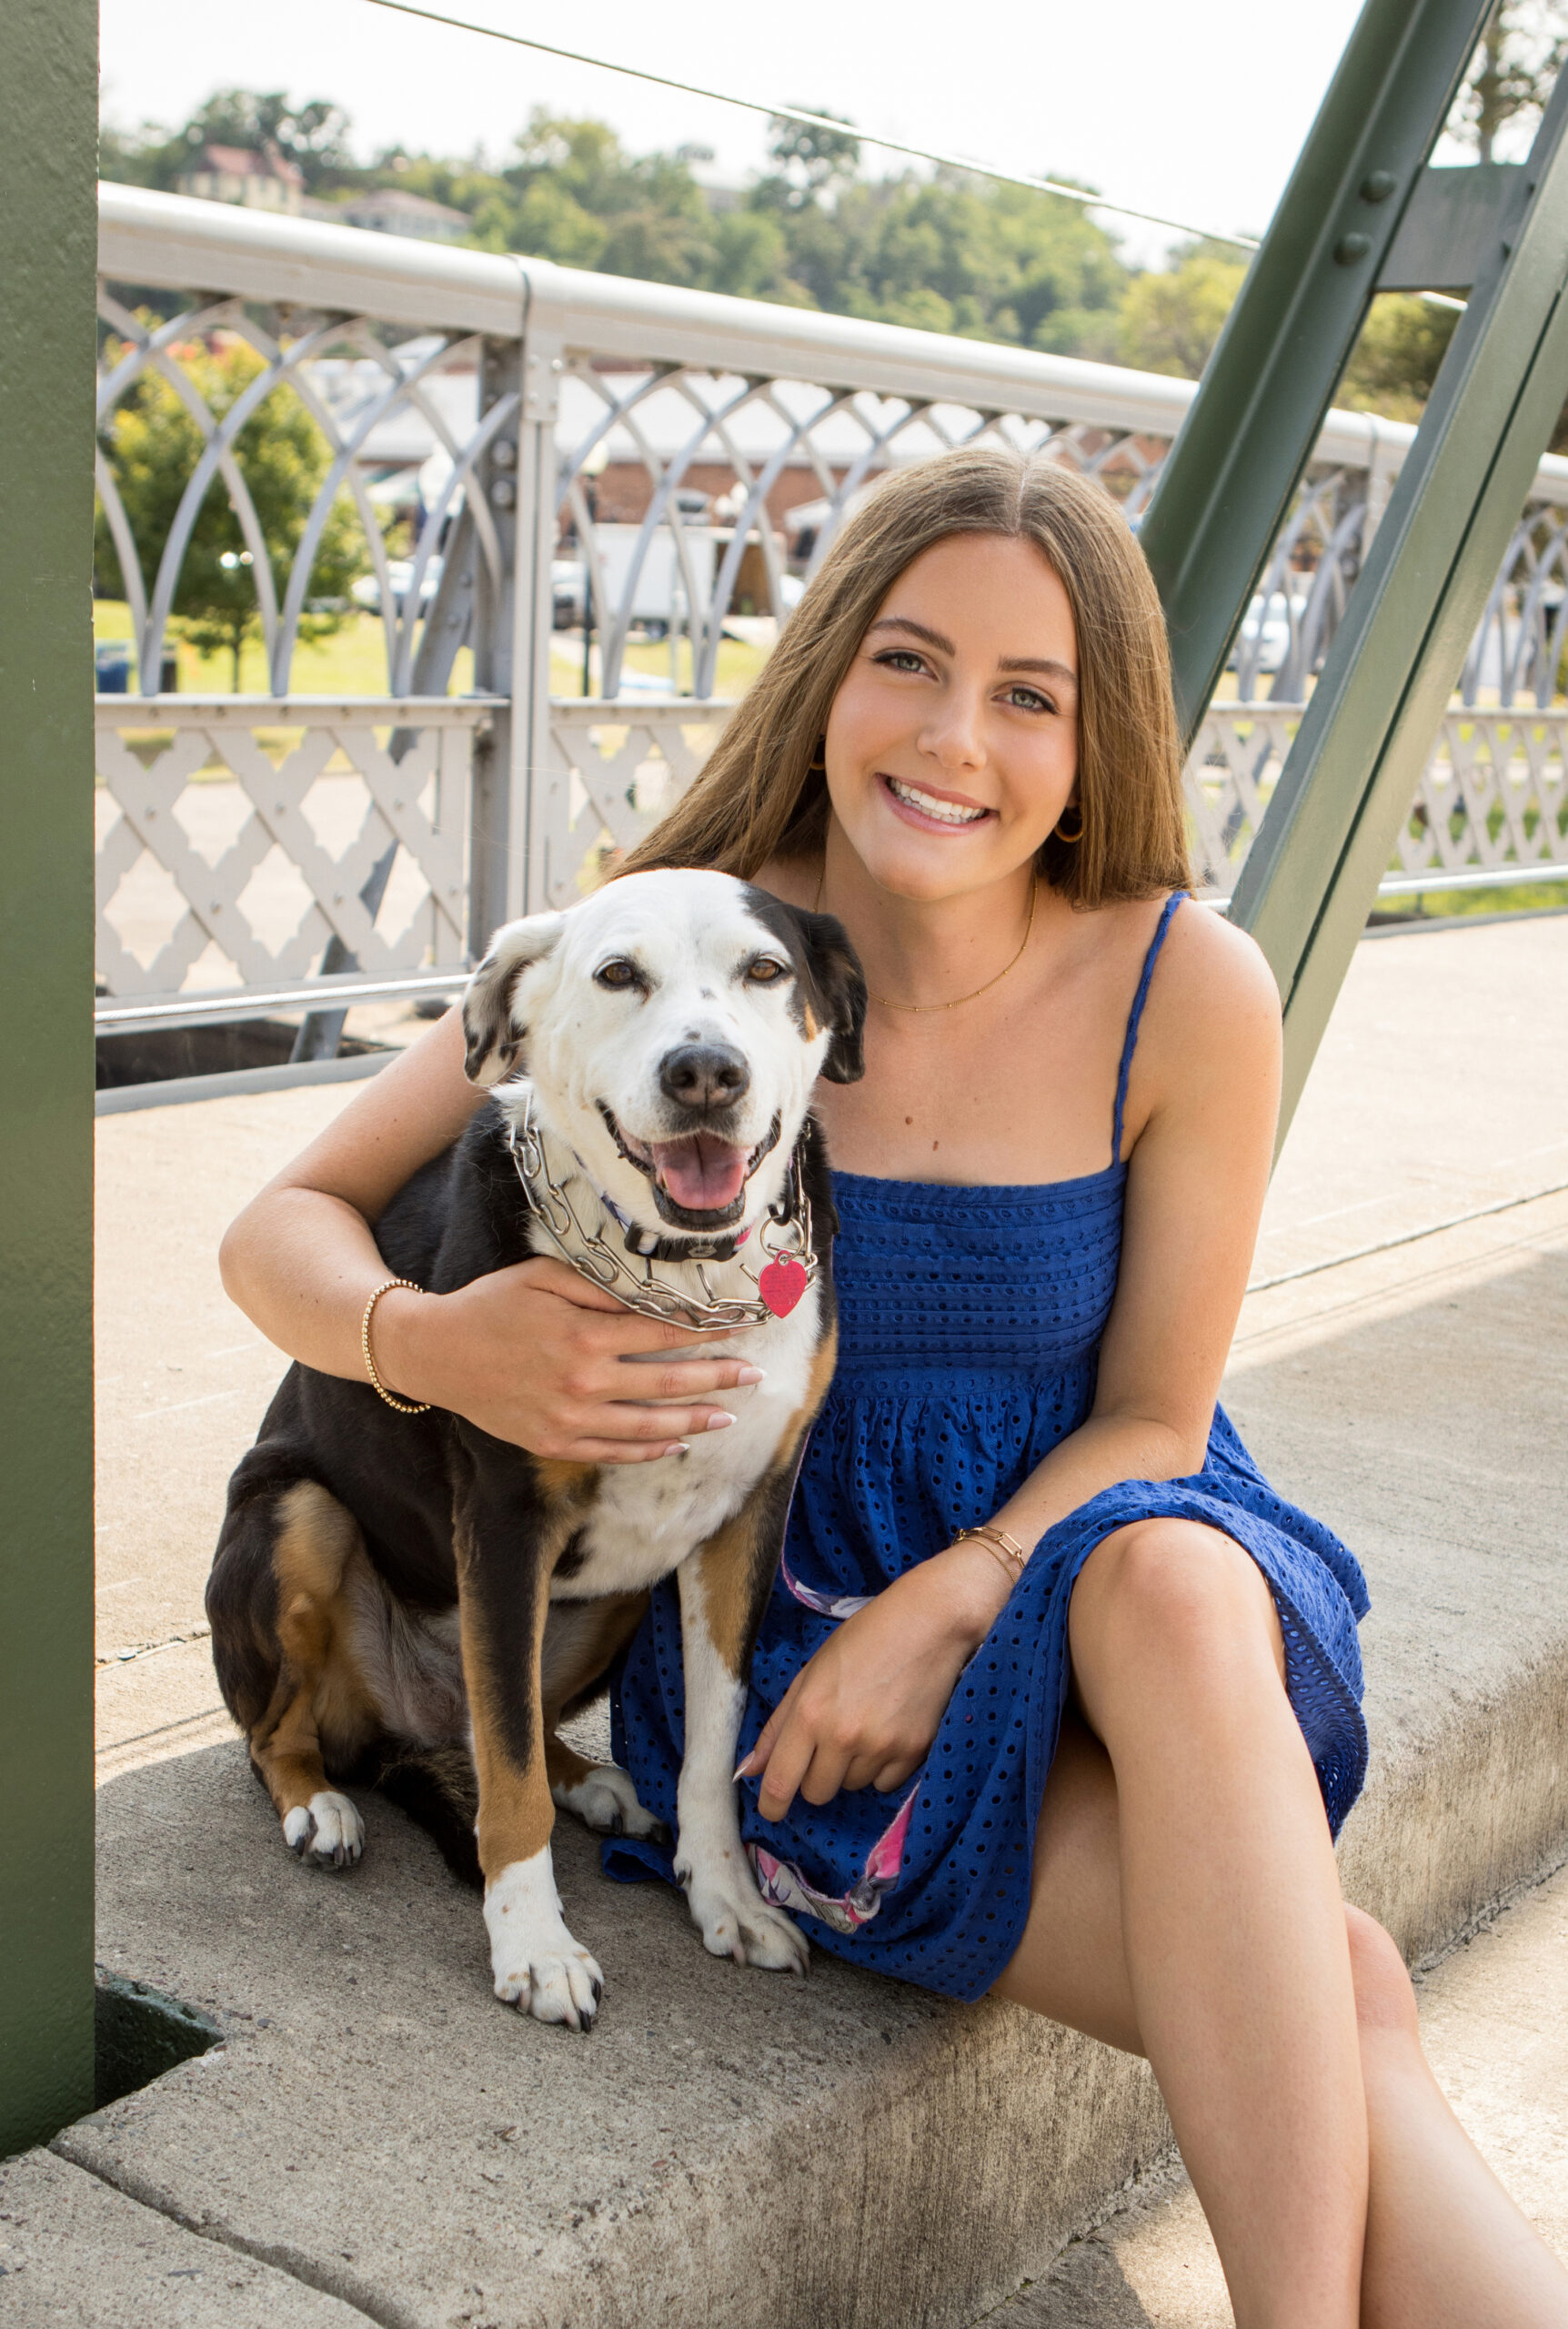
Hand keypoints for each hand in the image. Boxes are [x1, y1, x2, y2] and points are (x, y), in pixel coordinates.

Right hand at [373, 1258, 760, 1462]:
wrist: (433, 1353)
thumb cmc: (489, 1305)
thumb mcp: (542, 1277)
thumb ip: (599, 1287)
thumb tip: (651, 1296)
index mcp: (584, 1333)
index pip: (663, 1332)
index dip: (707, 1330)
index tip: (741, 1327)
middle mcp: (583, 1380)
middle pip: (667, 1382)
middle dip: (717, 1378)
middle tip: (754, 1376)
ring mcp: (569, 1418)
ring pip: (648, 1425)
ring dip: (694, 1421)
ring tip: (728, 1417)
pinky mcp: (553, 1442)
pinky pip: (613, 1452)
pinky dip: (648, 1450)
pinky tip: (675, 1444)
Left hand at [739, 1543, 1013, 1820]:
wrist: (930, 1624)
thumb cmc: (865, 1639)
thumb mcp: (811, 1672)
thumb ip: (779, 1725)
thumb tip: (749, 1769)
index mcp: (810, 1713)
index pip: (780, 1782)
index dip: (772, 1804)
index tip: (772, 1810)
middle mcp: (843, 1737)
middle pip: (817, 1792)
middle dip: (815, 1776)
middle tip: (828, 1743)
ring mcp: (881, 1748)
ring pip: (851, 1787)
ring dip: (851, 1768)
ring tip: (865, 1725)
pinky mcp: (914, 1753)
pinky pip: (885, 1784)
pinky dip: (881, 1767)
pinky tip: (888, 1732)